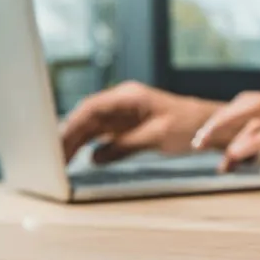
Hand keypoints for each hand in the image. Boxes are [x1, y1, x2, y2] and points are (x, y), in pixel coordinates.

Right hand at [60, 81, 220, 163]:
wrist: (208, 124)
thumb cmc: (187, 125)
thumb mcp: (155, 137)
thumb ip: (123, 146)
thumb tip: (94, 157)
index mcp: (129, 96)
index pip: (92, 107)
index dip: (72, 124)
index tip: (57, 141)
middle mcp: (122, 102)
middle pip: (86, 118)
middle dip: (68, 137)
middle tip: (52, 159)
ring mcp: (122, 113)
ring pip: (90, 127)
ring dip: (74, 143)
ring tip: (58, 163)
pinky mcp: (125, 126)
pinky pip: (100, 134)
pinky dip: (87, 146)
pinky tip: (75, 159)